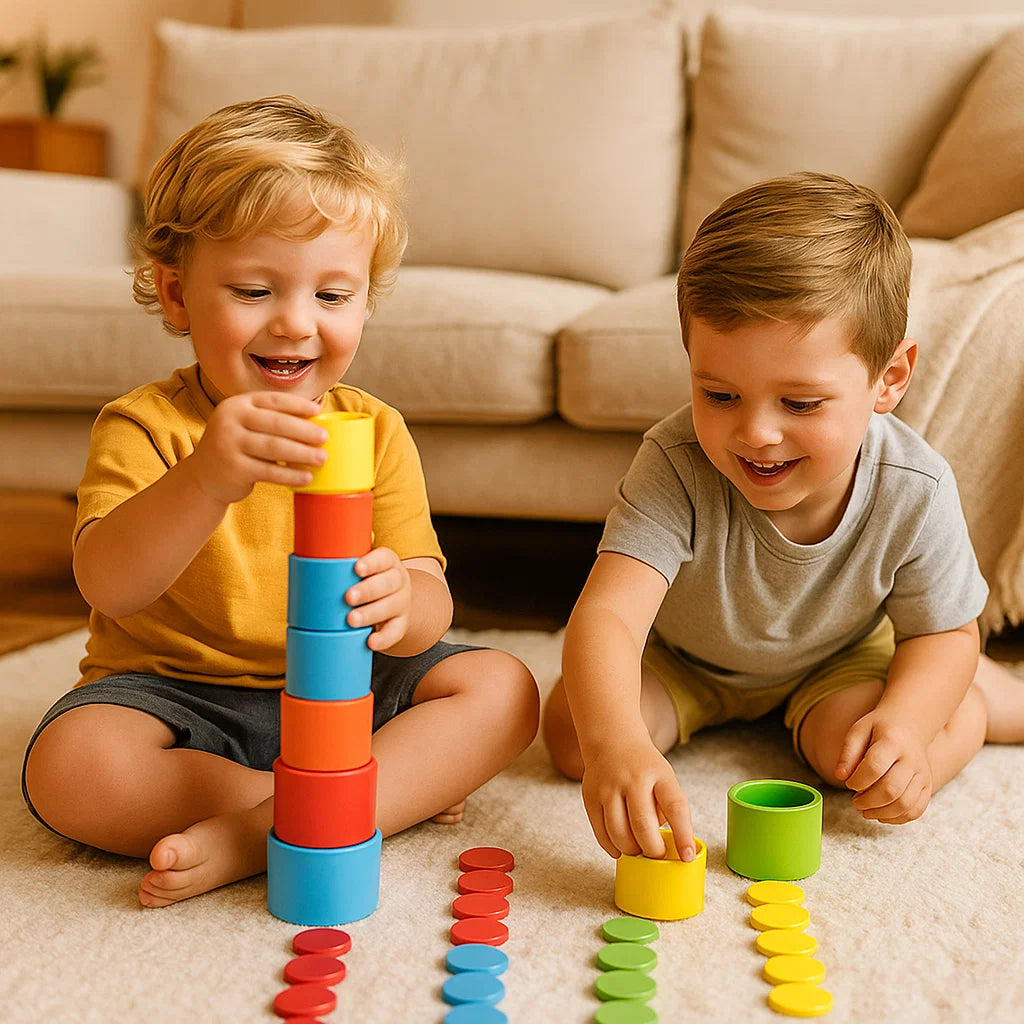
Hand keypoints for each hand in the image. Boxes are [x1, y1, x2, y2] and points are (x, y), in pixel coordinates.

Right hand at [187, 392, 326, 504]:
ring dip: (302, 453)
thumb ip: (271, 420)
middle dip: (304, 431)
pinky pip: (269, 471)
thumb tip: (315, 423)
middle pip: (276, 423)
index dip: (297, 405)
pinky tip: (306, 477)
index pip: (273, 401)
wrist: (204, 476)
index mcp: (237, 404)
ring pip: (274, 447)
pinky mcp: (233, 468)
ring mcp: (229, 444)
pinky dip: (290, 475)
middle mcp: (230, 420)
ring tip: (321, 458)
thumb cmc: (237, 447)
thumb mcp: (246, 425)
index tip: (317, 412)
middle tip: (324, 438)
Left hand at [344, 547, 411, 651]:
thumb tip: (298, 574)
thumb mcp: (358, 572)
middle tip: (348, 597)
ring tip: (351, 620)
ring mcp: (402, 603)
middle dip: (368, 590)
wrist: (392, 600)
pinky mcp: (401, 623)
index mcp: (387, 562)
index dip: (372, 563)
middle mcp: (398, 581)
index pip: (383, 558)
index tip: (356, 568)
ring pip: (392, 606)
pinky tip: (371, 642)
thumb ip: (337, 570)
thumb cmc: (364, 582)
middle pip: (388, 583)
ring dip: (371, 613)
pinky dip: (384, 638)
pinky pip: (396, 631)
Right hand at [581, 739, 693, 860]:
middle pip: (643, 826)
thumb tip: (671, 847)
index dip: (683, 835)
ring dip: (631, 850)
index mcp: (659, 774)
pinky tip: (620, 849)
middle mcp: (633, 779)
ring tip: (638, 850)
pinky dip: (611, 847)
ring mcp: (609, 787)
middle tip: (657, 854)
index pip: (675, 808)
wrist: (612, 739)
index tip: (687, 856)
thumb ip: (668, 809)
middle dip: (653, 850)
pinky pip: (600, 832)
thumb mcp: (665, 778)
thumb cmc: (644, 766)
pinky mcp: (590, 796)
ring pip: (618, 833)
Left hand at [835, 709, 932, 823]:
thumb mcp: (859, 730)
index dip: (858, 780)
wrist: (910, 724)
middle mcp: (911, 759)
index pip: (874, 766)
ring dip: (882, 812)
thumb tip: (840, 776)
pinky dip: (898, 818)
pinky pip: (916, 810)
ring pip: (906, 804)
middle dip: (868, 801)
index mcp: (892, 741)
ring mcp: (923, 774)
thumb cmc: (879, 728)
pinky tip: (881, 814)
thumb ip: (848, 753)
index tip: (848, 783)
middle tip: (855, 801)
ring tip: (865, 810)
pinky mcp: (927, 786)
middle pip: (891, 789)